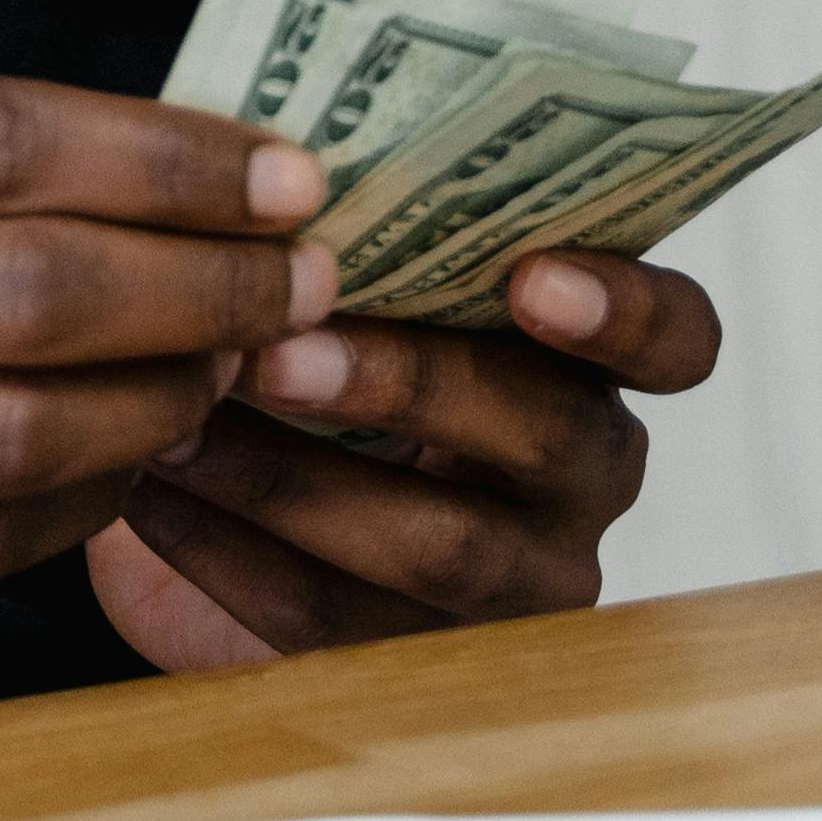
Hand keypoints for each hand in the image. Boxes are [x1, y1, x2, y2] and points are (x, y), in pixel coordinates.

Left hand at [83, 248, 720, 665]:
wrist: (223, 518)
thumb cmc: (308, 353)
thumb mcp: (345, 285)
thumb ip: (350, 228)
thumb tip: (260, 152)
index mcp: (592, 357)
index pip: (677, 337)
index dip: (624, 309)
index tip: (532, 274)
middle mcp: (584, 474)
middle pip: (548, 433)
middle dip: (409, 386)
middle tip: (279, 351)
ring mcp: (519, 584)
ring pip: (443, 545)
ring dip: (296, 479)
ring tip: (180, 420)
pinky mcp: (421, 668)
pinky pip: (337, 622)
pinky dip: (227, 556)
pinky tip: (144, 499)